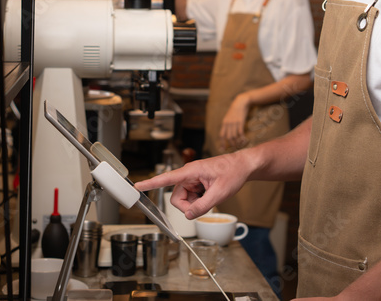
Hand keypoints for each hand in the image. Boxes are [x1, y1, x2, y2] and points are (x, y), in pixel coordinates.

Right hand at [134, 154, 251, 218]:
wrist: (243, 166)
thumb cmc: (233, 173)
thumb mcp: (220, 193)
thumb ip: (203, 206)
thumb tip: (188, 215)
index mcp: (191, 171)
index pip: (166, 178)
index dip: (151, 183)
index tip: (137, 186)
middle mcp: (188, 174)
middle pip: (177, 198)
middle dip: (188, 206)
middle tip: (205, 205)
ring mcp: (192, 179)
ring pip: (184, 199)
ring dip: (195, 204)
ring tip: (211, 196)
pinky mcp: (196, 183)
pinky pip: (191, 198)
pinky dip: (199, 201)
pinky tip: (210, 194)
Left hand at [219, 94, 249, 149]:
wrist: (240, 102)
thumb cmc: (234, 110)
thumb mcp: (228, 117)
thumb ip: (227, 124)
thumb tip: (226, 133)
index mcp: (224, 122)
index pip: (221, 135)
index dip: (222, 143)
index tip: (222, 149)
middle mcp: (228, 123)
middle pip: (228, 137)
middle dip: (231, 144)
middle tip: (234, 148)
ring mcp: (234, 123)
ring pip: (234, 136)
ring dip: (236, 142)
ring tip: (239, 145)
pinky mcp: (240, 122)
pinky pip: (240, 132)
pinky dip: (242, 137)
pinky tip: (244, 140)